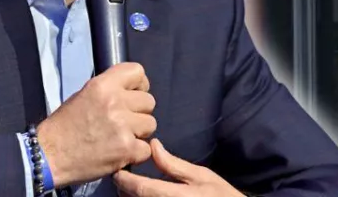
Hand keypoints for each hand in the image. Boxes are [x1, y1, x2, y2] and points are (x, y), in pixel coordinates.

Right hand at [36, 62, 155, 185]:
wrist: (50, 155)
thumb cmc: (64, 126)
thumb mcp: (84, 95)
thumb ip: (109, 90)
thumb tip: (131, 91)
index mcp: (102, 85)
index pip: (137, 71)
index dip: (139, 85)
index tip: (133, 95)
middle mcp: (114, 102)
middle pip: (149, 101)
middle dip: (139, 112)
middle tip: (125, 121)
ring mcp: (122, 126)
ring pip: (151, 124)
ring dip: (139, 133)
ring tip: (121, 137)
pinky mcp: (126, 149)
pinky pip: (146, 149)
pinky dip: (135, 153)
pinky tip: (121, 153)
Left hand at [113, 139, 244, 196]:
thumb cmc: (220, 195)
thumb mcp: (201, 176)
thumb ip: (173, 164)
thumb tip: (152, 146)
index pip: (140, 189)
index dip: (124, 179)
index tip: (117, 169)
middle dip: (124, 189)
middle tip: (121, 176)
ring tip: (129, 186)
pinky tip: (141, 195)